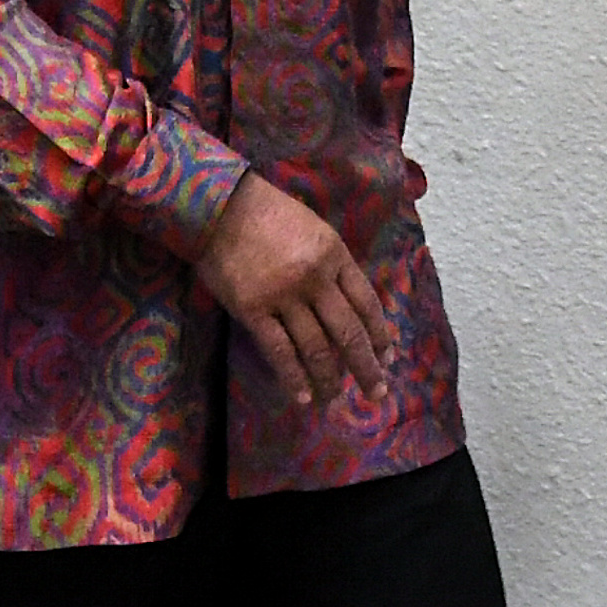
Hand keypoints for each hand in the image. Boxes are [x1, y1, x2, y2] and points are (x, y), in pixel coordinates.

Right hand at [190, 173, 391, 407]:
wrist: (219, 206)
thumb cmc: (269, 214)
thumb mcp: (315, 230)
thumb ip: (333, 265)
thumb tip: (351, 306)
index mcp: (335, 256)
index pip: (366, 303)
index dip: (379, 334)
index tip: (387, 357)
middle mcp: (315, 278)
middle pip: (348, 332)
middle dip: (366, 367)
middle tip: (377, 393)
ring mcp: (283, 295)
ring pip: (315, 347)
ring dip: (329, 379)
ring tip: (335, 400)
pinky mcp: (252, 309)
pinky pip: (278, 351)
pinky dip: (293, 378)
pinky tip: (304, 397)